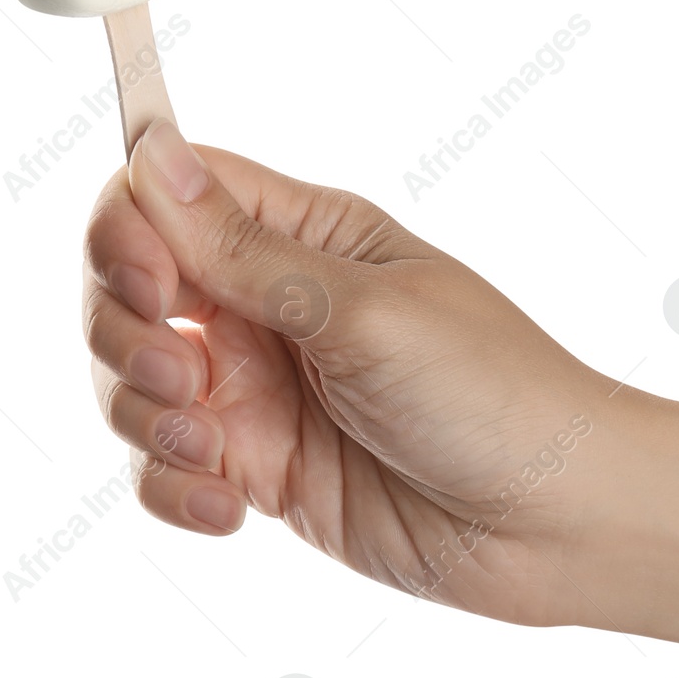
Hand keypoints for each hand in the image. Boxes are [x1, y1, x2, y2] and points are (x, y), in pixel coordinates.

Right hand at [82, 120, 614, 624]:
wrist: (554, 520)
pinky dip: (171, 487)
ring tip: (212, 453)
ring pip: (132, 379)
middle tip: (181, 375)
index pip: (171, 196)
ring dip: (144, 415)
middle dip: (124, 331)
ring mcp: (260, 387)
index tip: (150, 285)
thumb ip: (246, 252)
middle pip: (130, 286)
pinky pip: (166, 466)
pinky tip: (226, 507)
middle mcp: (270, 303)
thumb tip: (156, 157)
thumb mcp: (364, 311)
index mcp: (304, 236)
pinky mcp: (258, 466)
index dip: (131, 229)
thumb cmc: (493, 392)